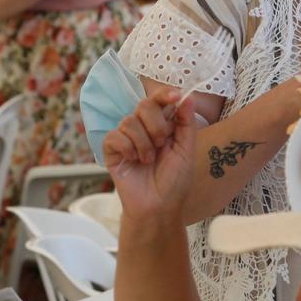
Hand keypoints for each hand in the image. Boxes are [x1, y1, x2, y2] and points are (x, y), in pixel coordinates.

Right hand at [103, 86, 198, 220]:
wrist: (158, 206)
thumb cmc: (174, 182)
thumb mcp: (186, 151)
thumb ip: (186, 124)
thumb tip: (188, 97)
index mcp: (162, 125)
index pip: (160, 100)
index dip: (165, 94)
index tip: (176, 96)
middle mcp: (143, 128)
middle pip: (144, 105)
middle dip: (156, 125)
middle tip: (161, 144)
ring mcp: (126, 138)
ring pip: (129, 121)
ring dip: (143, 143)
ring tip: (148, 160)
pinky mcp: (112, 150)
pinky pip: (114, 136)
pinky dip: (127, 148)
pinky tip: (134, 161)